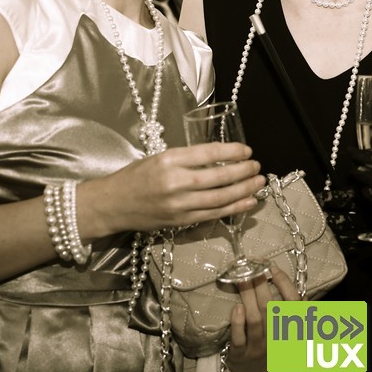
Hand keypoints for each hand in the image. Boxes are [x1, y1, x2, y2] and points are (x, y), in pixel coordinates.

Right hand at [80, 142, 265, 238]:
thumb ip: (187, 159)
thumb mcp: (159, 157)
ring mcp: (179, 205)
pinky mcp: (180, 221)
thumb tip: (220, 158)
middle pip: (219, 177)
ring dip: (244, 190)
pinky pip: (213, 214)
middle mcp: (175, 182)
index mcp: (169, 160)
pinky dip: (234, 208)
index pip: (208, 154)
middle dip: (243, 171)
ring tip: (259, 182)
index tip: (246, 150)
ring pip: (220, 198)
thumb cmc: (135, 177)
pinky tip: (248, 201)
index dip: (232, 152)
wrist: (112, 204)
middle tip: (257, 166)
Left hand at [226, 266, 299, 371]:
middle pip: (271, 308)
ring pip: (255, 320)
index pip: (294, 303)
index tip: (273, 268)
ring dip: (248, 297)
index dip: (284, 284)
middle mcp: (278, 339)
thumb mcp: (291, 330)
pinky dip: (238, 322)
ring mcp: (259, 348)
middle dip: (261, 285)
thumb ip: (297, 310)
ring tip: (242, 280)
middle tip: (252, 269)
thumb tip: (299, 287)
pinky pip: (240, 339)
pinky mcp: (241, 356)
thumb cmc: (274, 344)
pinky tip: (236, 307)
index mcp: (292, 330)